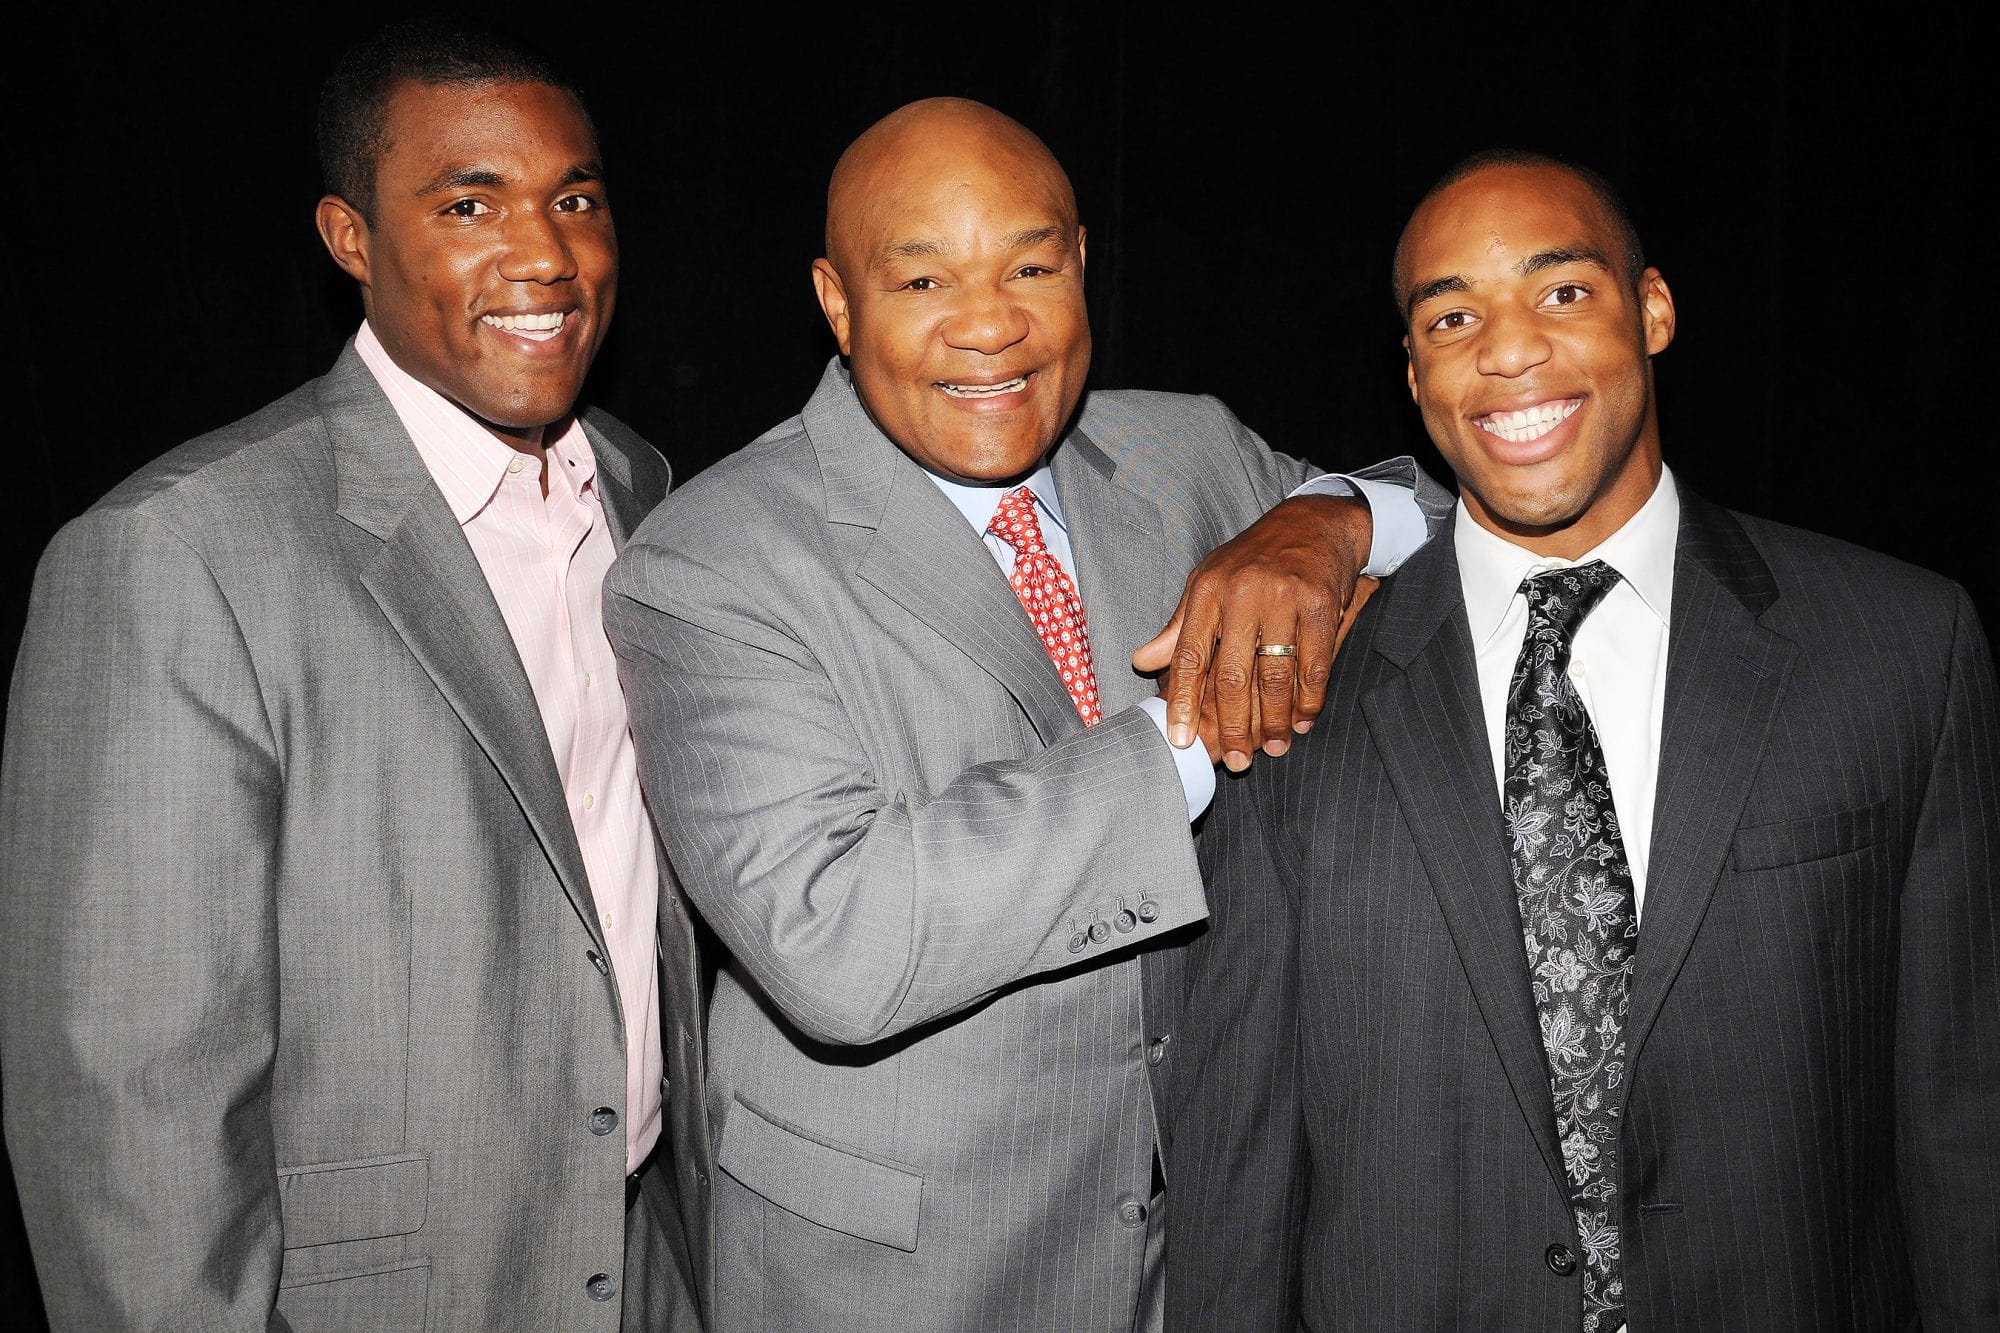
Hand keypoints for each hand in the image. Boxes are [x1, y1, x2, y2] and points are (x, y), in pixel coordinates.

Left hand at [1132, 493, 1372, 770]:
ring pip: (1276, 676)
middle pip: (1233, 675)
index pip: (1189, 656)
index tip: (1181, 739)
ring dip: (1276, 720)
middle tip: (1237, 761)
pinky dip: (1310, 699)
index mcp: (1207, 590)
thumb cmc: (1252, 561)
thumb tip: (1140, 661)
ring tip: (1275, 748)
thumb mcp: (1208, 583)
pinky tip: (1305, 720)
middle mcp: (1243, 593)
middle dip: (1234, 725)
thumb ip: (1179, 627)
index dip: (1183, 702)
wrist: (1314, 523)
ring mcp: (1285, 598)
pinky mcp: (1322, 604)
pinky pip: (1315, 665)